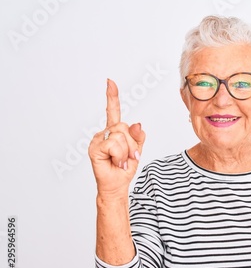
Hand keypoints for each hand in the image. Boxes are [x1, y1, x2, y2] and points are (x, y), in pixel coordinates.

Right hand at [88, 79, 145, 194]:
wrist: (117, 186)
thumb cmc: (124, 169)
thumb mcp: (137, 151)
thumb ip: (137, 137)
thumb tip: (137, 124)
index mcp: (114, 132)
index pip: (113, 111)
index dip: (112, 97)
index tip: (110, 82)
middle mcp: (104, 133)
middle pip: (124, 126)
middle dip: (132, 144)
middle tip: (129, 157)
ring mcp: (97, 140)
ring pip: (121, 135)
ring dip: (127, 152)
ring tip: (121, 161)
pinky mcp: (95, 148)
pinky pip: (114, 144)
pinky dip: (120, 155)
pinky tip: (115, 163)